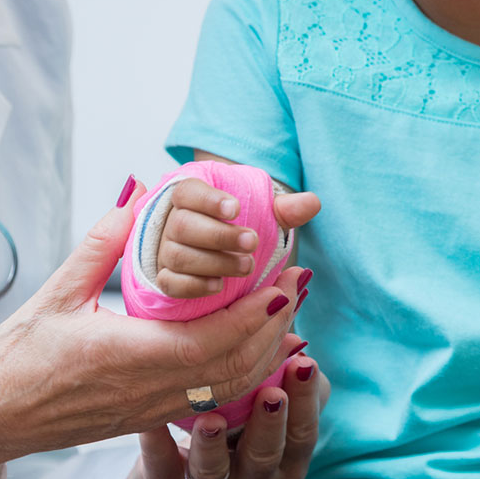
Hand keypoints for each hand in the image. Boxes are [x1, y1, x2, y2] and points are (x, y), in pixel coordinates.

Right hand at [0, 182, 305, 469]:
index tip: (282, 282)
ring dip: (263, 352)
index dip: (254, 315)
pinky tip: (252, 347)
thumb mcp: (57, 291)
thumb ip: (101, 244)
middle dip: (273, 328)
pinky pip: (208, 397)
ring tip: (284, 311)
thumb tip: (136, 197)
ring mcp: (149, 409)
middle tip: (295, 284)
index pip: (210, 342)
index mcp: (127, 356)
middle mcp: (147, 390)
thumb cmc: (17, 356)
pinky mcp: (146, 417)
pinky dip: (240, 372)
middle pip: (232, 368)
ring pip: (226, 387)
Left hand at [121, 349, 328, 478]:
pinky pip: (162, 467)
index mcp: (283, 461)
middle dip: (270, 425)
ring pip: (215, 472)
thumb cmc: (234, 434)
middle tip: (271, 393)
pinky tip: (151, 421)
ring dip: (214, 445)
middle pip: (267, 456)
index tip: (304, 363)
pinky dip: (157, 443)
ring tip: (211, 419)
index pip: (303, 433)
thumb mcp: (262, 412)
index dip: (307, 401)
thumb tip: (294, 339)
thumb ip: (281, 380)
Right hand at [156, 176, 320, 298]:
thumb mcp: (262, 216)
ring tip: (248, 266)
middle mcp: (172, 224)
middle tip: (253, 242)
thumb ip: (283, 210)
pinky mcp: (166, 279)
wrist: (213, 255)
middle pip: (182, 224)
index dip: (208, 199)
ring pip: (178, 255)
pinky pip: (170, 283)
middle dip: (219, 234)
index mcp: (191, 199)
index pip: (188, 191)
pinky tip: (220, 287)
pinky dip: (194, 285)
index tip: (235, 208)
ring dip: (214, 261)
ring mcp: (166, 252)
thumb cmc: (238, 229)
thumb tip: (313, 202)